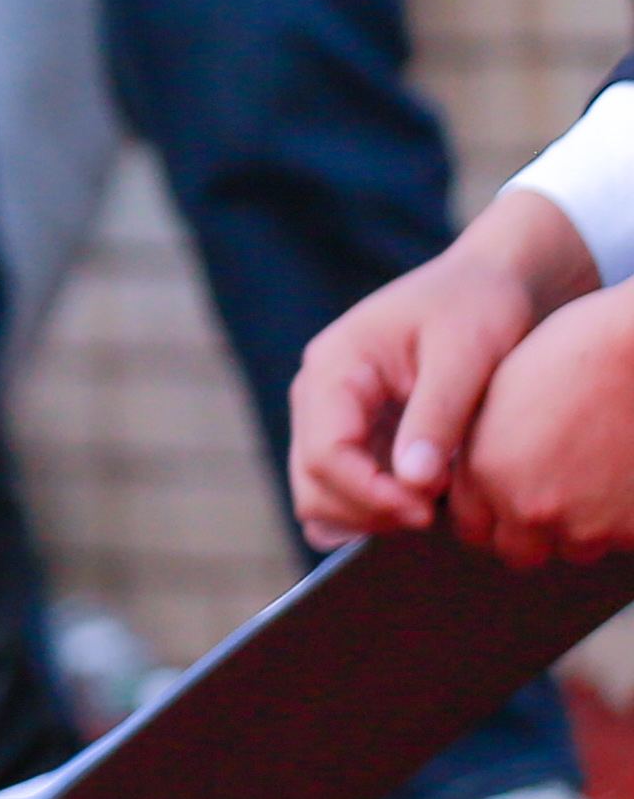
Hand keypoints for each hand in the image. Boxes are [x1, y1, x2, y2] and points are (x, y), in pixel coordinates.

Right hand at [291, 201, 581, 540]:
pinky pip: (341, 488)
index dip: (369, 494)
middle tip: (434, 515)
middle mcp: (316, 395)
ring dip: (369, 513)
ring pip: (320, 494)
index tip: (426, 511)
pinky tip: (419, 503)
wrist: (486, 283)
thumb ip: (438, 416)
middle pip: (311, 484)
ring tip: (431, 508)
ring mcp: (330, 416)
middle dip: (368, 510)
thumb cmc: (479, 306)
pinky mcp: (354, 432)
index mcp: (333, 368)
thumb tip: (413, 486)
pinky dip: (371, 508)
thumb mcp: (467, 353)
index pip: (324, 454)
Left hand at [450, 283, 633, 566]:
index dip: (491, 513)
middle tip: (557, 495)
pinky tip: (628, 474)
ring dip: (583, 526)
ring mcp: (587, 522)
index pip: (472, 527)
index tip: (511, 495)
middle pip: (520, 550)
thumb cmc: (579, 352)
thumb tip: (481, 479)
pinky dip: (626, 518)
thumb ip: (487, 448)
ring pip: (575, 548)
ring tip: (601, 475)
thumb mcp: (506, 393)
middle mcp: (529, 505)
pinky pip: (622, 540)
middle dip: (532, 530)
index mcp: (487, 471)